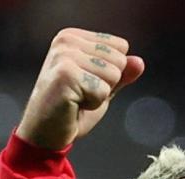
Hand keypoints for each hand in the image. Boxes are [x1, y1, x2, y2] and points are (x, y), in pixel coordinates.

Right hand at [16, 28, 145, 150]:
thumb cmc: (70, 110)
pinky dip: (93, 104)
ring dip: (99, 95)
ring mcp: (64, 56)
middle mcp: (66, 40)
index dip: (111, 73)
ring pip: (113, 75)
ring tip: (76, 99)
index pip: (120, 46)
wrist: (45, 134)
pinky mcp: (65, 74)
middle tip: (80, 94)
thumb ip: (120, 74)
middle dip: (106, 84)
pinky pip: (102, 91)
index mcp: (73, 37)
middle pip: (119, 60)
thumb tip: (139, 62)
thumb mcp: (102, 88)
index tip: (86, 83)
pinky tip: (72, 105)